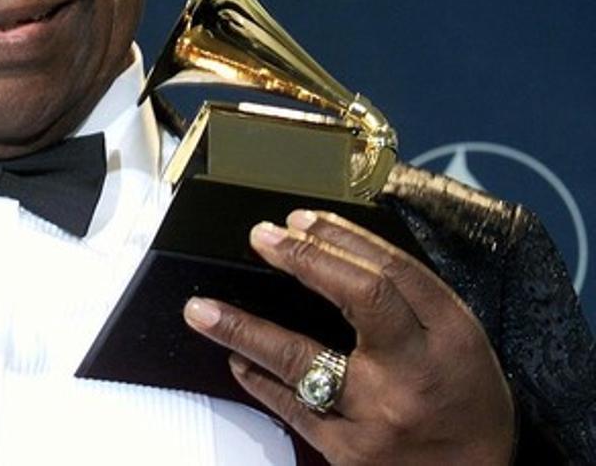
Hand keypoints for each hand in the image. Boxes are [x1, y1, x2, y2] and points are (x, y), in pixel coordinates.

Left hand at [183, 209, 514, 465]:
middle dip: (303, 259)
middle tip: (260, 236)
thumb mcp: (454, 340)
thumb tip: (327, 249)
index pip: (393, 270)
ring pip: (301, 359)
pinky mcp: (350, 452)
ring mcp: (379, 415)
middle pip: (358, 297)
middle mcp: (415, 371)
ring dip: (243, 329)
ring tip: (201, 310)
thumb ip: (403, 298)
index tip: (300, 220)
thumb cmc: (463, 402)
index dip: (342, 237)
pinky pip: (292, 407)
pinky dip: (259, 379)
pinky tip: (236, 359)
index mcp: (450, 335)